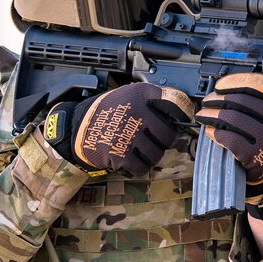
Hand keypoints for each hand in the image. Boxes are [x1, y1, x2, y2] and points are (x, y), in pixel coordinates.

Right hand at [44, 83, 193, 175]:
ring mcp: (129, 135)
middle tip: (153, 138)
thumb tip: (184, 108)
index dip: (181, 114)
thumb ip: (155, 98)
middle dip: (164, 140)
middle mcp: (136, 113)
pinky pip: (142, 167)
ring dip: (151, 155)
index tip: (181, 119)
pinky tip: (131, 158)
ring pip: (157, 154)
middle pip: (169, 135)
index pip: (175, 104)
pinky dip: (138, 166)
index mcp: (140, 95)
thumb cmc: (108, 111)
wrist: (78, 127)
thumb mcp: (130, 94)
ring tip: (140, 148)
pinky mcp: (120, 155)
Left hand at [195, 73, 262, 191]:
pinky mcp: (253, 153)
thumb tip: (223, 87)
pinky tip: (209, 130)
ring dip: (211, 114)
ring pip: (231, 117)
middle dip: (218, 98)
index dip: (234, 82)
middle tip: (207, 101)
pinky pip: (227, 136)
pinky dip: (214, 132)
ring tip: (203, 114)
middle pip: (241, 100)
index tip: (220, 86)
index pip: (258, 84)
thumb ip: (257, 96)